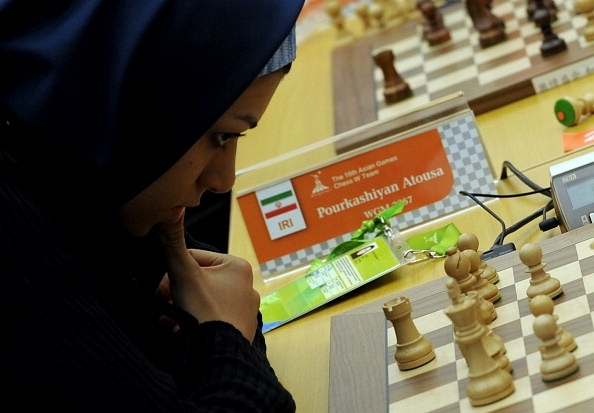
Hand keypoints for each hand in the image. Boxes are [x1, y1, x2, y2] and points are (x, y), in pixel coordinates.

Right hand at [158, 211, 259, 341]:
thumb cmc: (205, 313)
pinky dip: (197, 325)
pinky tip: (185, 334)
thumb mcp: (183, 273)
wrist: (219, 355)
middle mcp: (246, 286)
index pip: (194, 260)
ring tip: (174, 325)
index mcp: (237, 267)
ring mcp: (245, 309)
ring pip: (203, 303)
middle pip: (197, 283)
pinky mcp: (240, 328)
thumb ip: (173, 242)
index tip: (161, 292)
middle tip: (166, 310)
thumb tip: (172, 210)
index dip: (172, 275)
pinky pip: (213, 321)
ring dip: (183, 312)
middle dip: (176, 297)